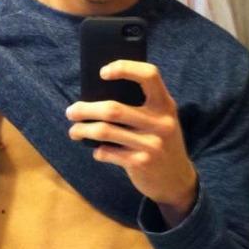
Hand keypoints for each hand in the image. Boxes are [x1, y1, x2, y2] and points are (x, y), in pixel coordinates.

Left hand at [66, 60, 197, 226]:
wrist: (176, 180)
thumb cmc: (160, 142)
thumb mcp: (159, 121)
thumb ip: (141, 107)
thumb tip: (96, 96)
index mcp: (165, 104)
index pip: (149, 75)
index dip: (125, 68)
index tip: (102, 72)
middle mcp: (161, 122)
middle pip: (113, 109)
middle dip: (85, 109)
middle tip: (71, 111)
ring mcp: (151, 144)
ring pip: (104, 131)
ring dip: (82, 130)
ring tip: (74, 131)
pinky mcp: (141, 163)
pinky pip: (107, 152)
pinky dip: (98, 151)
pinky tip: (97, 151)